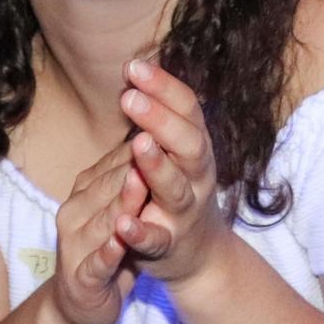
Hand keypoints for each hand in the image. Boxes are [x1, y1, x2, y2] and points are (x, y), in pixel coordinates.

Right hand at [50, 141, 149, 323]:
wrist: (80, 304)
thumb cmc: (109, 248)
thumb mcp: (117, 208)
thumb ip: (127, 176)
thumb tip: (149, 134)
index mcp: (86, 192)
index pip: (115, 163)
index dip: (141, 141)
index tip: (162, 120)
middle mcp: (76, 212)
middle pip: (109, 184)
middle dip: (132, 162)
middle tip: (153, 136)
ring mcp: (76, 245)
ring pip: (103, 219)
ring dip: (121, 201)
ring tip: (140, 180)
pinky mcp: (82, 279)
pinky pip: (98, 263)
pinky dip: (109, 251)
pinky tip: (122, 238)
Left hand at [117, 60, 226, 283]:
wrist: (200, 257)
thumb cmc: (180, 191)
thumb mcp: (177, 152)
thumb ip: (158, 117)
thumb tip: (136, 69)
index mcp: (196, 148)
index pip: (187, 110)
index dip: (163, 87)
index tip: (134, 66)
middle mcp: (197, 176)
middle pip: (188, 144)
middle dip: (160, 119)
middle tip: (129, 97)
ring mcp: (184, 212)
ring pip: (176, 188)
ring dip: (157, 166)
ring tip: (138, 144)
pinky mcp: (168, 245)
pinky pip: (156, 238)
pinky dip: (141, 231)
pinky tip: (123, 222)